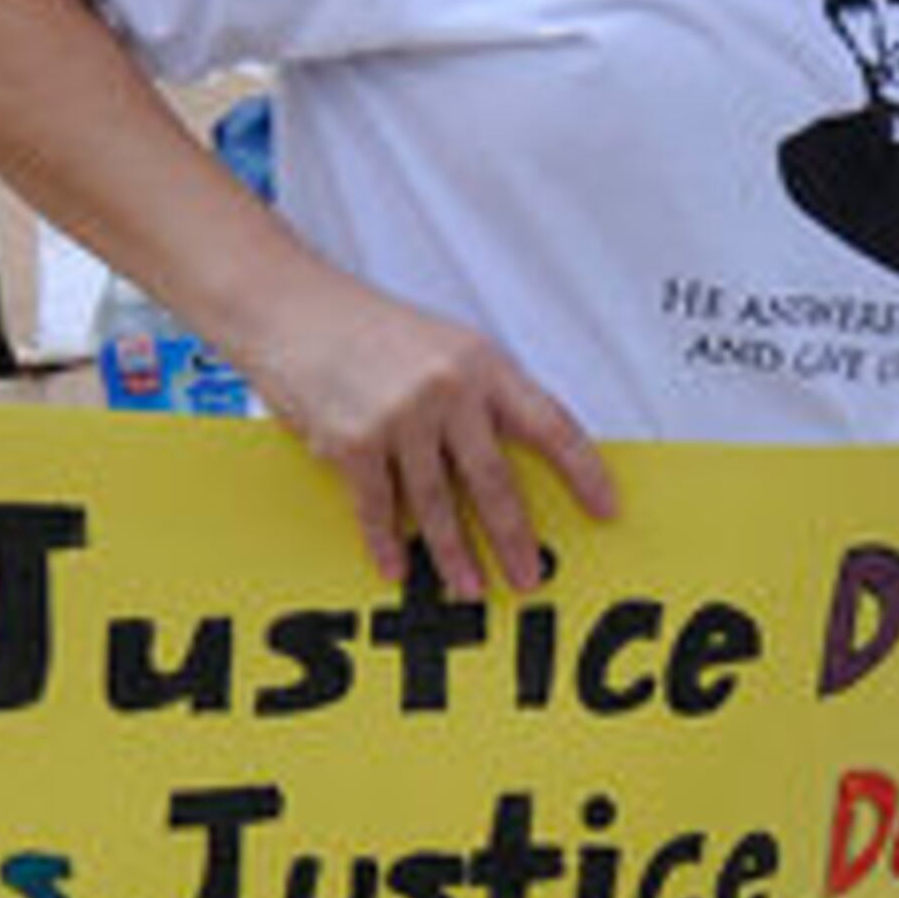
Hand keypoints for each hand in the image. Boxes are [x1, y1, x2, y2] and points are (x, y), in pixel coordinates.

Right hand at [228, 264, 617, 599]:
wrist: (292, 308)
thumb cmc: (369, 328)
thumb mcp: (443, 346)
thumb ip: (479, 396)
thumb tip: (510, 464)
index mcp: (483, 364)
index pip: (551, 424)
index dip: (584, 471)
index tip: (605, 509)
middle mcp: (449, 391)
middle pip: (495, 481)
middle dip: (514, 538)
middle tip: (529, 577)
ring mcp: (400, 418)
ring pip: (438, 505)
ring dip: (454, 555)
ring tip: (470, 589)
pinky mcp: (353, 442)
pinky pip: (380, 508)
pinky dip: (387, 543)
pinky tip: (398, 570)